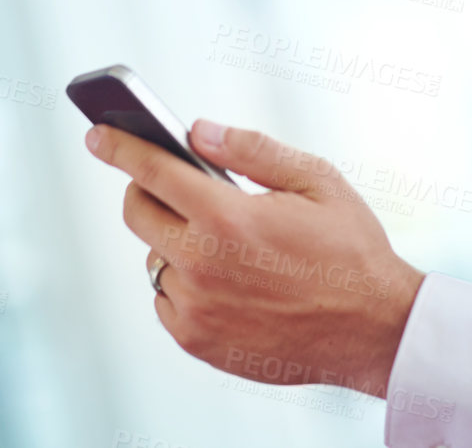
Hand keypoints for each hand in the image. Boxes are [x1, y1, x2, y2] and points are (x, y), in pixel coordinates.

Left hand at [85, 119, 426, 397]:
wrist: (374, 330)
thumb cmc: (351, 252)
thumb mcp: (315, 180)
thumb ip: (252, 149)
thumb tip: (199, 131)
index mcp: (227, 217)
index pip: (151, 170)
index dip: (119, 146)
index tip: (98, 135)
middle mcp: (201, 264)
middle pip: (137, 212)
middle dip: (147, 189)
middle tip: (176, 185)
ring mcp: (196, 307)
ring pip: (155, 257)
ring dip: (176, 242)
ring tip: (226, 242)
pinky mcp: (197, 340)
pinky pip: (166, 299)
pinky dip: (184, 284)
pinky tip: (226, 279)